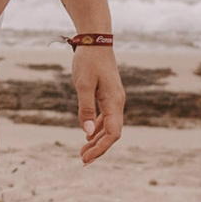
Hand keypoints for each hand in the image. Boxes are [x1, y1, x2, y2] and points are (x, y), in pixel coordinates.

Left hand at [73, 44, 123, 164]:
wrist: (95, 41)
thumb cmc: (88, 61)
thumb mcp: (82, 85)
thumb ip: (85, 109)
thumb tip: (86, 133)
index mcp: (114, 101)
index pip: (113, 133)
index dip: (101, 148)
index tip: (86, 158)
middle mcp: (118, 102)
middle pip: (112, 133)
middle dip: (99, 148)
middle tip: (82, 160)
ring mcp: (114, 99)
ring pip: (109, 126)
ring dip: (97, 140)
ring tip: (82, 152)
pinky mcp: (109, 95)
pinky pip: (106, 117)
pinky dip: (97, 128)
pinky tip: (87, 136)